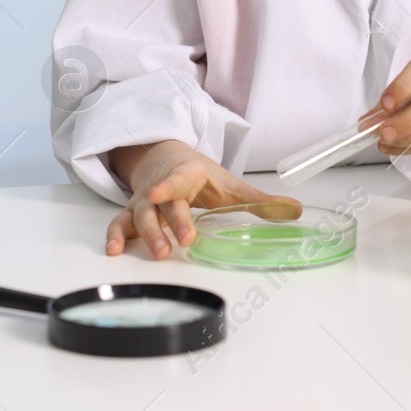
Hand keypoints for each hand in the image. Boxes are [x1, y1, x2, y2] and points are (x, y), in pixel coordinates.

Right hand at [105, 140, 300, 258]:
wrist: (166, 156)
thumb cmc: (200, 174)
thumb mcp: (231, 185)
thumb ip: (261, 202)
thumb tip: (296, 211)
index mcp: (186, 175)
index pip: (177, 182)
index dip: (169, 188)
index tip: (162, 195)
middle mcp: (161, 187)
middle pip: (160, 205)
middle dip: (166, 224)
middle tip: (175, 245)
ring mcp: (145, 200)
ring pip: (139, 216)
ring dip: (144, 234)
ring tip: (155, 254)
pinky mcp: (133, 212)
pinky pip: (120, 223)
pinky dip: (115, 235)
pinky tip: (115, 251)